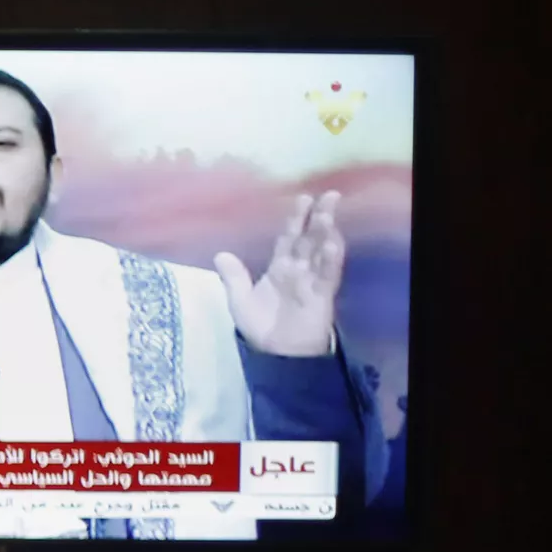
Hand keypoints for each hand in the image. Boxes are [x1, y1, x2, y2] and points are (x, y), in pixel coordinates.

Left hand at [214, 190, 344, 356]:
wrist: (277, 354)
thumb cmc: (261, 326)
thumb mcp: (240, 300)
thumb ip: (233, 277)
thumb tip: (220, 254)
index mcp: (280, 267)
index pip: (290, 238)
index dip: (297, 219)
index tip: (304, 199)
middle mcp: (299, 270)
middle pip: (310, 239)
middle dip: (319, 218)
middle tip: (329, 196)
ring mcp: (312, 281)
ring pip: (321, 253)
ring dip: (326, 234)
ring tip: (328, 215)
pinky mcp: (322, 296)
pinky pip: (327, 276)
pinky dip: (330, 262)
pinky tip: (331, 246)